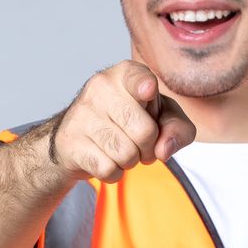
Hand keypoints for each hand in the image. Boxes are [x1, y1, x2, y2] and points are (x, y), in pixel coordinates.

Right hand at [48, 61, 196, 183]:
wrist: (78, 139)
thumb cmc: (129, 122)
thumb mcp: (162, 118)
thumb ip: (178, 129)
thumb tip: (163, 149)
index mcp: (125, 75)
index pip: (138, 77)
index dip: (146, 86)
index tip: (148, 90)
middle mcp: (100, 87)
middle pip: (145, 131)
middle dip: (149, 148)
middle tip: (140, 143)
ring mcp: (82, 114)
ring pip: (126, 154)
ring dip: (130, 161)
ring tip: (121, 149)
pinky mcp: (69, 141)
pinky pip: (108, 169)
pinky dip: (114, 173)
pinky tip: (105, 158)